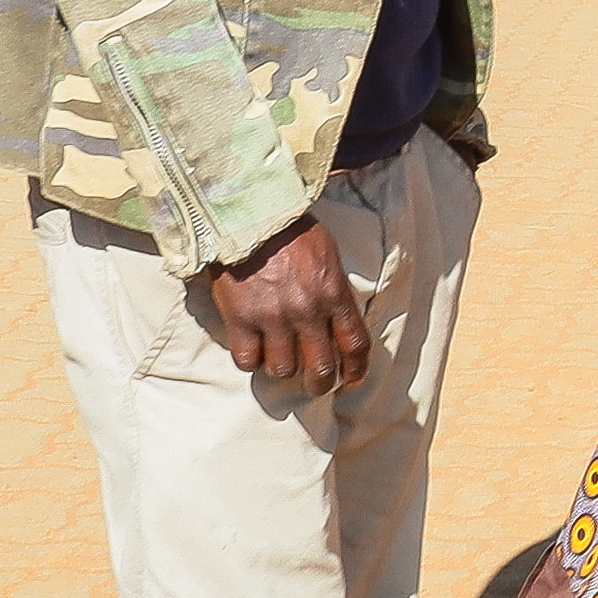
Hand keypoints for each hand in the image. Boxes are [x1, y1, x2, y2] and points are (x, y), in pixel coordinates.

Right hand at [205, 217, 373, 393]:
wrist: (248, 214)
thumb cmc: (291, 230)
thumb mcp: (328, 255)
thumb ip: (335, 291)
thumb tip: (338, 322)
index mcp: (334, 294)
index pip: (355, 344)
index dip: (356, 369)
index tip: (352, 380)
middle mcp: (307, 312)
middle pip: (321, 369)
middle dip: (320, 382)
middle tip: (314, 383)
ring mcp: (273, 318)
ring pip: (283, 369)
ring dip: (282, 366)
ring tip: (278, 355)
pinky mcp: (240, 319)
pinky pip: (247, 360)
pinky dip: (251, 359)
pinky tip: (252, 347)